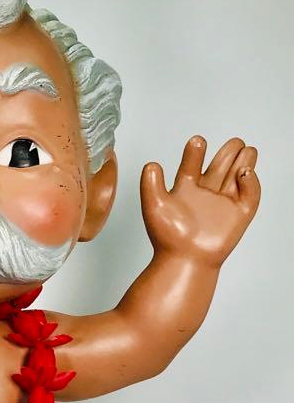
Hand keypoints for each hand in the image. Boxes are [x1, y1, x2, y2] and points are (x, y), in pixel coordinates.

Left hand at [141, 136, 259, 266]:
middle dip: (227, 152)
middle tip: (233, 142)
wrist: (184, 260)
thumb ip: (151, 186)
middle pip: (220, 166)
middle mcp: (205, 193)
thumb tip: (151, 165)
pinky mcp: (239, 213)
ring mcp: (223, 202)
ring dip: (243, 160)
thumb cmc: (168, 239)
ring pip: (237, 175)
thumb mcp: (155, 207)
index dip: (195, 152)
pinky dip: (251, 181)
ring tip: (244, 148)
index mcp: (185, 190)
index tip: (197, 141)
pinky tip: (245, 172)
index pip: (192, 165)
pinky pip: (250, 194)